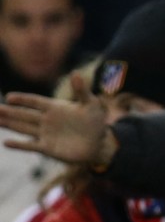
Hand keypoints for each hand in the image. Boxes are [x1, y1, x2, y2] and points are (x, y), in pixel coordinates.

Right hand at [0, 72, 114, 165]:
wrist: (99, 143)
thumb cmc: (95, 122)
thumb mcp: (92, 105)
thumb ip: (82, 91)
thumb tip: (76, 73)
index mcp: (55, 107)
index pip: (34, 101)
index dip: (23, 99)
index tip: (10, 97)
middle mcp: (46, 120)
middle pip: (23, 114)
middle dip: (9, 111)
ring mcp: (45, 134)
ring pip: (23, 128)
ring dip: (9, 124)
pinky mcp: (48, 148)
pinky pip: (31, 145)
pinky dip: (20, 145)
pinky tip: (6, 142)